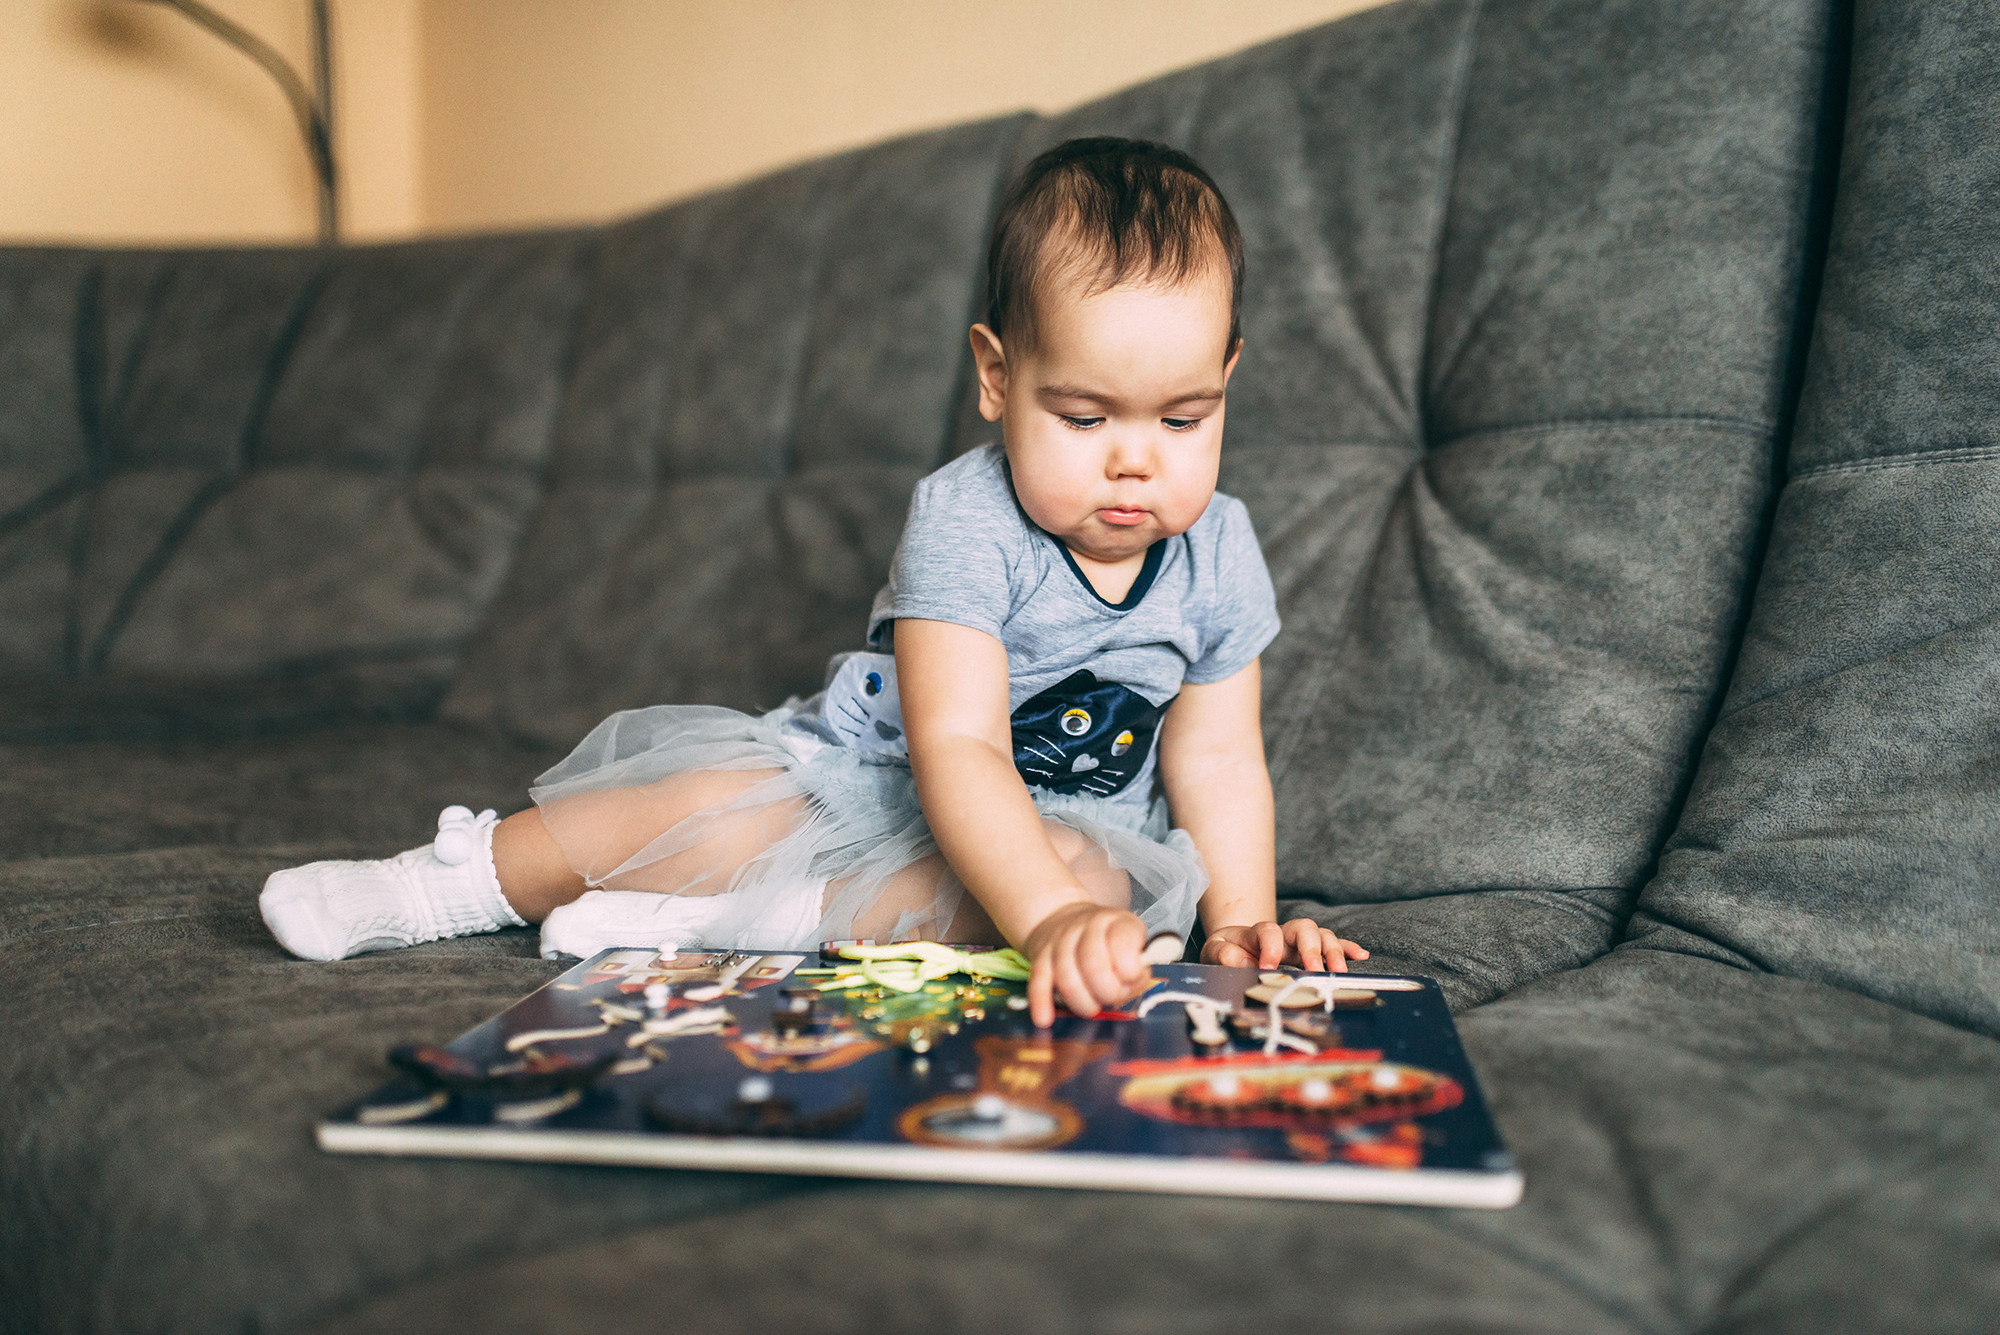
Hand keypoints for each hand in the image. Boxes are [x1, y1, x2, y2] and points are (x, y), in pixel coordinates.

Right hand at [1022, 901, 1149, 1026]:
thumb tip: (1132, 984)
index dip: (1130, 971)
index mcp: (1116, 922)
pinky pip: (1038, 982)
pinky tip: (1044, 1018)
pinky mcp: (1040, 958)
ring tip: (1091, 1007)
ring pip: (1068, 978)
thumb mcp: (1132, 944)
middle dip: (1106, 991)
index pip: (1123, 944)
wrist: (1062, 918)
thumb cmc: (1105, 941)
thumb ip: (1139, 968)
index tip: (1131, 978)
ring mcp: (1061, 941)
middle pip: (1093, 964)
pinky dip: (1041, 1002)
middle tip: (1110, 996)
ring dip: (1082, 1002)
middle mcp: (1087, 927)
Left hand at [1201, 918, 1368, 972]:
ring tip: (1339, 971)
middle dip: (1311, 948)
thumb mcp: (1213, 952)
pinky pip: (1333, 945)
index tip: (1268, 969)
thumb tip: (1241, 959)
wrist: (1230, 948)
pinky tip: (1361, 956)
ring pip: (1322, 936)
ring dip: (1333, 951)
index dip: (1270, 947)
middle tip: (1314, 971)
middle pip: (1303, 928)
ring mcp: (1298, 943)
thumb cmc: (1224, 952)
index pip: (1268, 931)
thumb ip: (1222, 954)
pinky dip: (1348, 948)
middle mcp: (1282, 934)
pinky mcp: (1309, 953)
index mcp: (1256, 933)